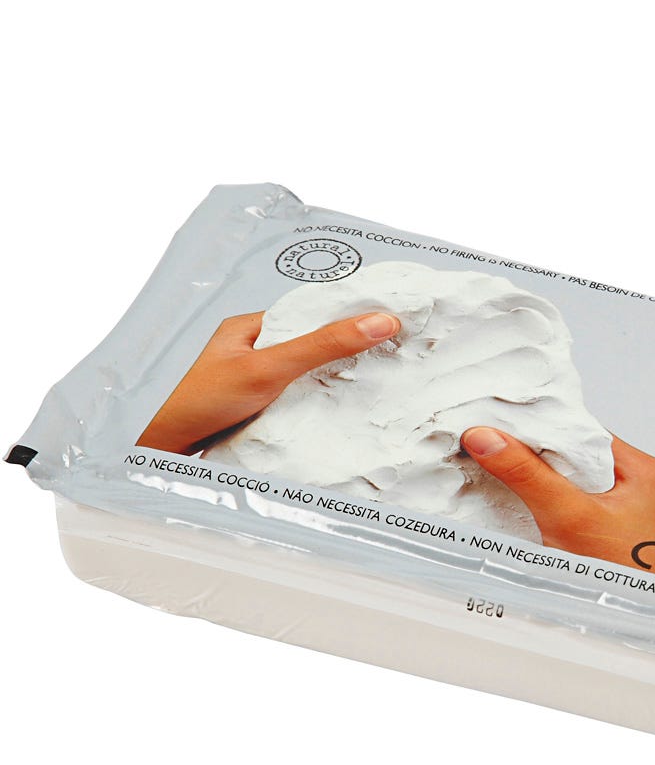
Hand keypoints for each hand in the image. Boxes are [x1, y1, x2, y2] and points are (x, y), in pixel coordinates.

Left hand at [138, 311, 400, 454]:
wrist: (159, 448)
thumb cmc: (203, 402)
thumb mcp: (271, 368)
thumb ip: (323, 347)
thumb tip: (379, 322)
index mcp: (249, 327)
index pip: (309, 315)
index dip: (345, 320)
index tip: (385, 326)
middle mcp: (249, 351)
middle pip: (307, 348)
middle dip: (342, 356)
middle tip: (386, 362)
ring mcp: (249, 383)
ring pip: (300, 378)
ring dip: (327, 387)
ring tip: (368, 391)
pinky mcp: (250, 411)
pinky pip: (291, 404)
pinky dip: (311, 409)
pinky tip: (331, 419)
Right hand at [461, 428, 654, 585]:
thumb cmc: (638, 579)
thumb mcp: (572, 519)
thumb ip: (529, 477)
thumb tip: (488, 438)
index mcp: (638, 467)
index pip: (577, 429)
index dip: (536, 426)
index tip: (495, 427)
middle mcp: (636, 486)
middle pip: (573, 457)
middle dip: (533, 458)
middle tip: (490, 455)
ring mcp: (626, 514)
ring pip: (572, 486)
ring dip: (540, 487)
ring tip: (506, 485)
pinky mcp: (614, 538)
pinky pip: (575, 511)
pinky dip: (551, 512)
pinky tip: (532, 519)